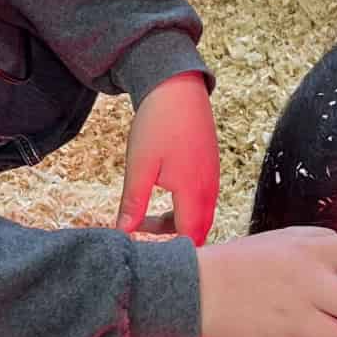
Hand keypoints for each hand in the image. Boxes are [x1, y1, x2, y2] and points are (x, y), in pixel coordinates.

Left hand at [117, 72, 220, 244]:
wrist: (177, 87)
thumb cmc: (158, 124)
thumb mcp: (139, 166)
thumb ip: (134, 203)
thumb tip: (124, 232)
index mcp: (193, 192)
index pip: (189, 238)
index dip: (170, 249)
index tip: (144, 246)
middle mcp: (209, 189)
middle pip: (198, 231)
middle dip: (173, 239)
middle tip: (142, 231)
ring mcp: (212, 177)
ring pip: (201, 215)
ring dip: (178, 223)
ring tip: (146, 215)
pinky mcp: (210, 167)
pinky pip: (202, 199)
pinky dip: (185, 208)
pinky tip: (163, 194)